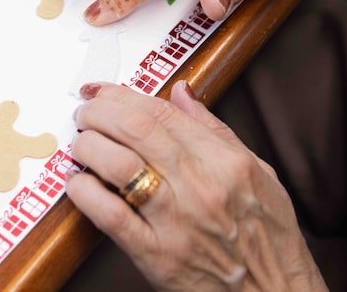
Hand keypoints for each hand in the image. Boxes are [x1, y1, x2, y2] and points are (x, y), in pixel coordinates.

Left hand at [67, 81, 326, 290]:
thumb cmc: (267, 238)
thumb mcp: (258, 172)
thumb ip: (214, 130)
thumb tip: (181, 93)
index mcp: (226, 162)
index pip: (161, 112)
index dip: (123, 95)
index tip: (104, 91)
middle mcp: (201, 186)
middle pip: (135, 129)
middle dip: (100, 112)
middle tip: (86, 113)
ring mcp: (176, 220)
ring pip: (118, 164)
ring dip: (88, 145)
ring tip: (81, 144)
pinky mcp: (155, 255)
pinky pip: (110, 215)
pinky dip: (86, 193)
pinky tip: (79, 184)